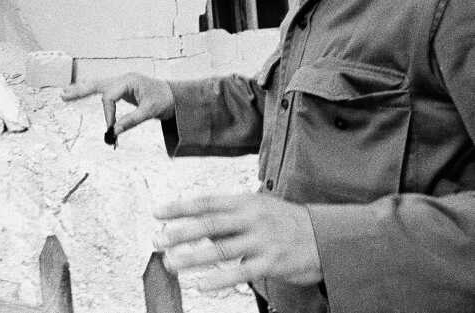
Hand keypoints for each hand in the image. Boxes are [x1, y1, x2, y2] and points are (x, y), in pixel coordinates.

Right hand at [60, 73, 174, 135]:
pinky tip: (79, 91)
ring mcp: (121, 82)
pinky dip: (90, 91)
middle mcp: (122, 79)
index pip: (109, 97)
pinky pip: (102, 89)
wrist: (175, 96)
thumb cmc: (165, 100)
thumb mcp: (150, 112)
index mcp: (129, 81)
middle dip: (80, 90)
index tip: (111, 128)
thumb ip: (131, 121)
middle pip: (96, 84)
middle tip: (63, 95)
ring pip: (97, 85)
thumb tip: (115, 131)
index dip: (108, 114)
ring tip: (65, 94)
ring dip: (81, 89)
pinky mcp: (121, 89)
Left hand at [153, 193, 321, 288]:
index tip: (157, 212)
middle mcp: (251, 218)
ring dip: (193, 257)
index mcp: (245, 202)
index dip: (180, 207)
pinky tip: (202, 284)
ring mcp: (262, 240)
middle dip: (180, 232)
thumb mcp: (258, 208)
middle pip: (209, 224)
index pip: (206, 202)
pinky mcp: (272, 262)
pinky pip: (241, 272)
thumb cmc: (286, 221)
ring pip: (220, 249)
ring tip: (172, 263)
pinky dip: (219, 278)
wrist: (327, 236)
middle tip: (158, 240)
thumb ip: (229, 215)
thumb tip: (198, 224)